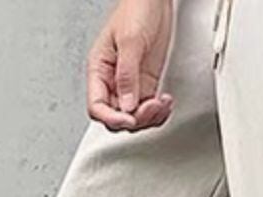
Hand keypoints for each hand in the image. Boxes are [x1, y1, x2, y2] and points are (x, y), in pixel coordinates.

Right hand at [87, 0, 175, 131]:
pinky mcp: (147, 83)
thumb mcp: (130, 41)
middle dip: (135, 118)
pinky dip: (158, 111)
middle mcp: (113, 80)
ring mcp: (131, 84)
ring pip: (134, 115)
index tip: (129, 120)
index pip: (97, 106)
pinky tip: (165, 102)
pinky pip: (149, 108)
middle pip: (116, 116)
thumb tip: (126, 105)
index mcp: (99, 69)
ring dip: (150, 117)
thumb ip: (127, 75)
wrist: (154, 1)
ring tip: (162, 104)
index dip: (111, 118)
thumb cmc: (136, 10)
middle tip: (152, 107)